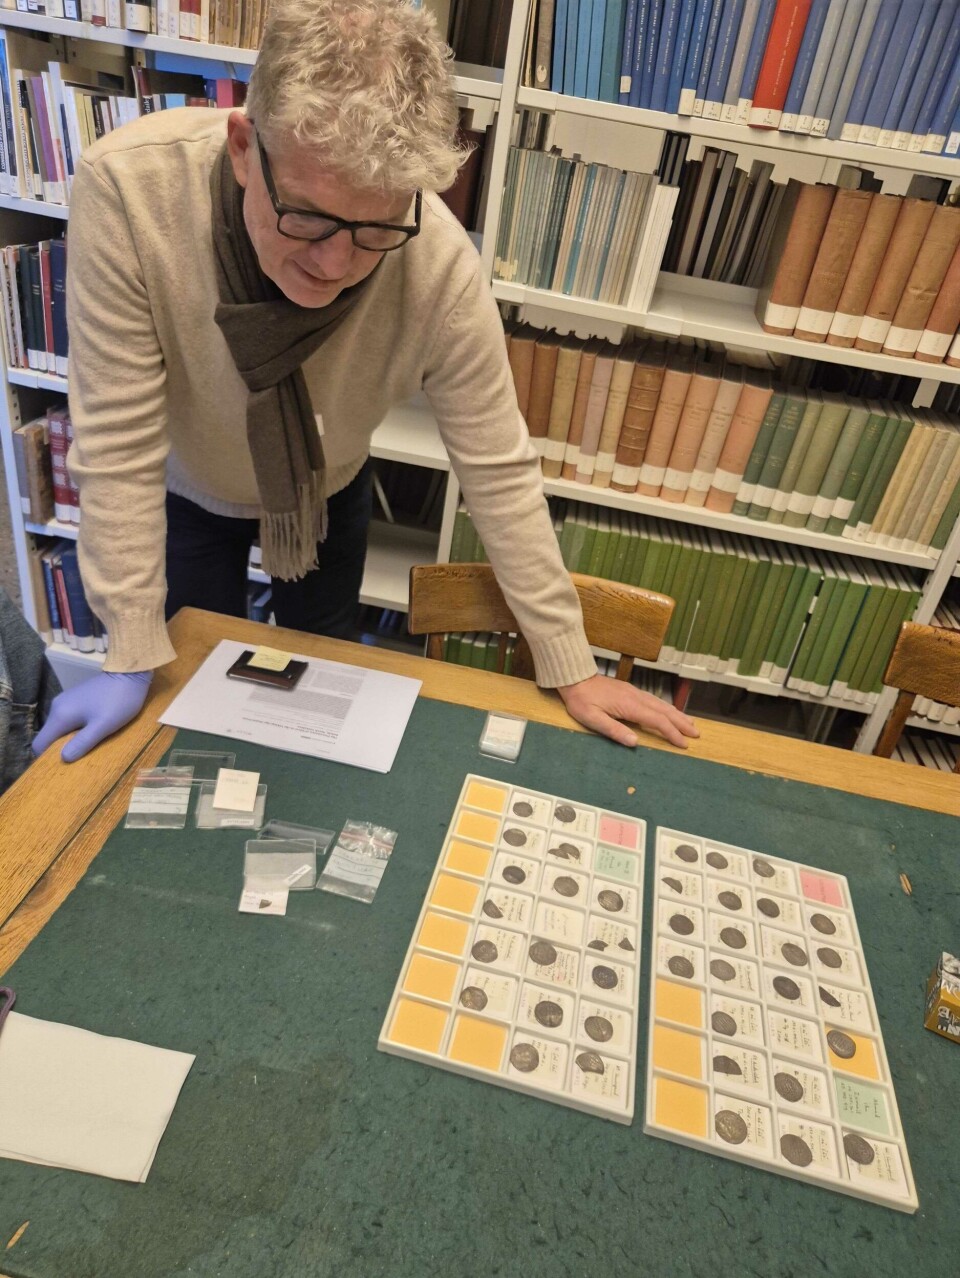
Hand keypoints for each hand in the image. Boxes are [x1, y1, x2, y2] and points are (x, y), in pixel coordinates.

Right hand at [32, 670, 153, 762]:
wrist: (130, 672)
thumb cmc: (118, 701)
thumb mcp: (103, 726)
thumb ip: (82, 743)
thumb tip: (63, 759)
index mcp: (60, 715)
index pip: (39, 743)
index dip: (45, 758)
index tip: (60, 769)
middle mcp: (57, 707)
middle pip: (49, 736)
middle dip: (59, 750)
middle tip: (77, 761)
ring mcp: (65, 701)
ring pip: (60, 728)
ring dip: (69, 740)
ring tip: (85, 749)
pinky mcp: (75, 698)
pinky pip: (69, 719)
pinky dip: (75, 729)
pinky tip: (90, 734)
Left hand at [557, 674, 698, 748]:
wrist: (575, 678)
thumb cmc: (581, 700)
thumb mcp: (592, 718)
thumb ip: (613, 730)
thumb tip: (635, 743)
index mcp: (629, 705)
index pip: (657, 721)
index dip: (672, 733)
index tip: (684, 744)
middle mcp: (636, 697)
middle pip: (664, 711)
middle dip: (681, 723)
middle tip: (696, 734)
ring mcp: (634, 692)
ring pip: (661, 704)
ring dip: (677, 714)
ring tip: (690, 724)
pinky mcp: (631, 690)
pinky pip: (654, 700)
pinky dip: (667, 707)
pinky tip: (669, 711)